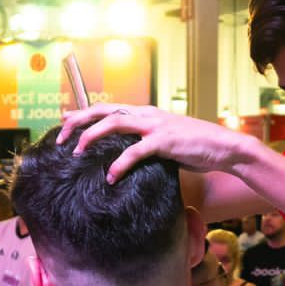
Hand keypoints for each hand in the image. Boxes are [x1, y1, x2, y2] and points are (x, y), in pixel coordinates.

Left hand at [58, 104, 255, 182]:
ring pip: (114, 123)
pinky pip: (136, 151)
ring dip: (92, 136)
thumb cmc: (197, 147)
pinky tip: (111, 177)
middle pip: (104, 110)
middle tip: (59, 137)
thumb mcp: (167, 141)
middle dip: (78, 121)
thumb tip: (128, 156)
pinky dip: (120, 164)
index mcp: (146, 113)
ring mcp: (156, 126)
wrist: (225, 147)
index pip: (108, 108)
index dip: (84, 113)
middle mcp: (147, 114)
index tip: (65, 122)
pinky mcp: (165, 141)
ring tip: (76, 152)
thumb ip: (147, 143)